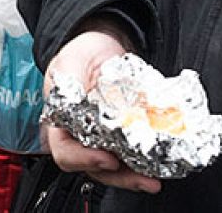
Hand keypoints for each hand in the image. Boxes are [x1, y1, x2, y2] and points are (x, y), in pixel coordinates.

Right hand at [43, 28, 160, 193]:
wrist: (103, 42)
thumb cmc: (81, 53)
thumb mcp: (69, 64)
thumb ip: (67, 86)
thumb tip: (72, 104)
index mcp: (61, 123)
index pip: (65, 152)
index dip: (85, 160)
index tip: (108, 159)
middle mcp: (81, 137)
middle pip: (95, 168)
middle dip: (120, 177)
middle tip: (143, 178)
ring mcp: (103, 139)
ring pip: (116, 167)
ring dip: (135, 175)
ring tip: (154, 178)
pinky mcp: (123, 136)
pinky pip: (132, 154)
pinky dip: (146, 162)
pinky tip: (161, 161)